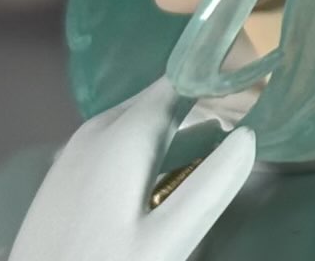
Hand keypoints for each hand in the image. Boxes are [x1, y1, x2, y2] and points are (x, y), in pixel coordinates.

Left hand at [7, 78, 255, 260]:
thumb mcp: (168, 238)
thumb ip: (210, 186)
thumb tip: (246, 136)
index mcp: (122, 134)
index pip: (178, 82)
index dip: (215, 76)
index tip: (250, 77)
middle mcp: (94, 131)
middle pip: (156, 101)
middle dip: (197, 100)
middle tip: (241, 107)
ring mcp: (74, 153)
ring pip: (134, 123)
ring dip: (173, 127)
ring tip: (213, 137)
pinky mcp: (64, 177)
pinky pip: (114, 145)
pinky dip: (147, 147)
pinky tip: (163, 171)